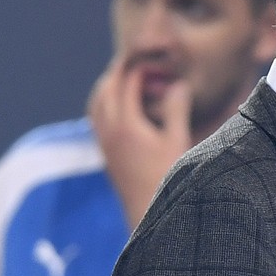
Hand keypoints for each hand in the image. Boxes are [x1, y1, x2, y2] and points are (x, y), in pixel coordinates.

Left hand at [88, 55, 193, 228]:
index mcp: (126, 123)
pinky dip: (108, 102)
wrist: (147, 215)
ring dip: (111, 86)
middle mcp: (108, 130)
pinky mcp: (106, 152)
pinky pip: (98, 117)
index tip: (157, 59)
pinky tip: (125, 107)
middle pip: (106, 87)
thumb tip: (178, 85)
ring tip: (132, 80)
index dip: (141, 66)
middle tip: (143, 63)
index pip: (127, 82)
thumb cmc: (167, 180)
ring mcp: (104, 142)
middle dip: (122, 71)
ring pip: (97, 102)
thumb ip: (177, 110)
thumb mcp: (178, 143)